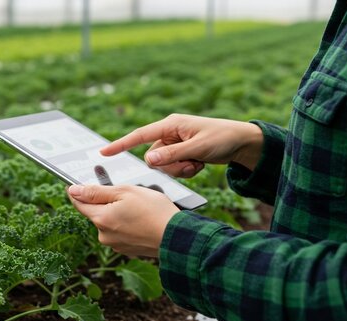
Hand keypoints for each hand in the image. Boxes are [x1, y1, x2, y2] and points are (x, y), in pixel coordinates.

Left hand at [67, 184, 179, 257]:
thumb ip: (97, 192)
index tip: (77, 184)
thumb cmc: (154, 211)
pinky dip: (127, 224)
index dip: (78, 192)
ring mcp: (115, 244)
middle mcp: (104, 235)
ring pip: (109, 222)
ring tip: (139, 207)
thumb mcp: (125, 192)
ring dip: (118, 213)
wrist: (176, 237)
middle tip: (126, 194)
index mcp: (101, 219)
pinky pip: (121, 232)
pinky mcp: (126, 250)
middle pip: (96, 213)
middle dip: (106, 202)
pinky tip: (142, 219)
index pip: (79, 204)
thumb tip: (73, 190)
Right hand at [100, 113, 263, 176]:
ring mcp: (176, 144)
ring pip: (165, 166)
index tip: (104, 152)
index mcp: (170, 125)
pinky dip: (187, 170)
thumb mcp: (197, 147)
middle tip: (191, 163)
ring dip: (181, 169)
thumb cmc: (222, 138)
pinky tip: (200, 164)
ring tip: (198, 163)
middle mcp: (170, 133)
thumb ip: (172, 154)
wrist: (242, 142)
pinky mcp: (182, 153)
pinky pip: (175, 168)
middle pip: (155, 158)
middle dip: (171, 166)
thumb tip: (148, 159)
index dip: (121, 144)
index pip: (139, 136)